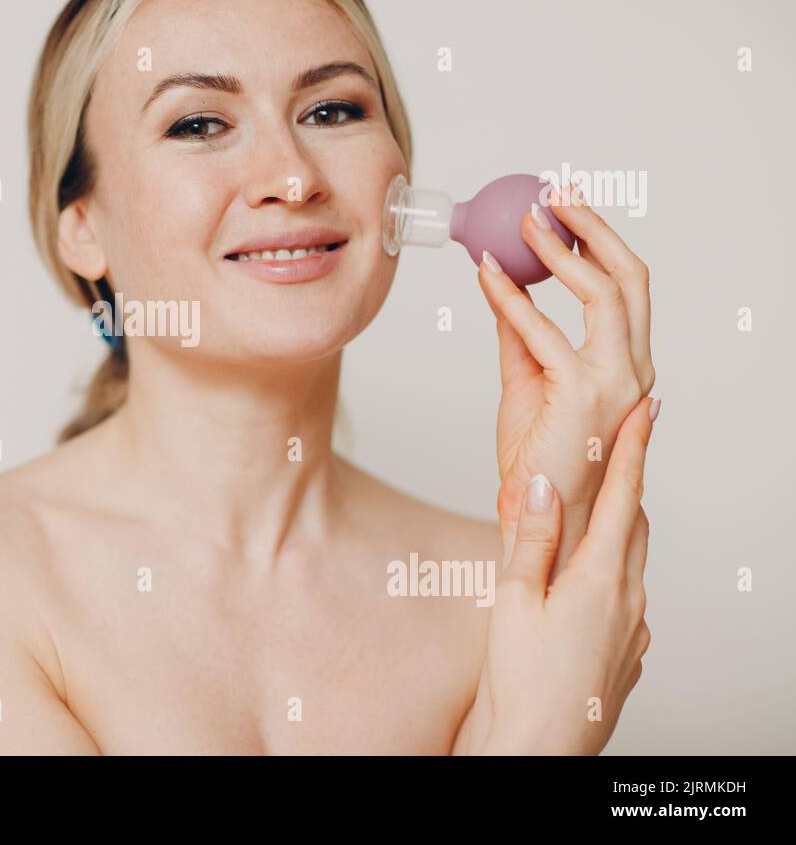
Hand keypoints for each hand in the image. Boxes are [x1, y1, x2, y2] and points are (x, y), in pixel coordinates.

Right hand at [468, 396, 657, 754]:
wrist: (539, 751)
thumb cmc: (521, 682)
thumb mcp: (513, 600)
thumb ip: (531, 539)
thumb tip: (541, 484)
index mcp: (599, 578)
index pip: (621, 496)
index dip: (634, 448)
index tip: (647, 410)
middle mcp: (628, 600)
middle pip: (633, 526)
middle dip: (626, 485)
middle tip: (618, 451)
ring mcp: (632, 631)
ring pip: (630, 564)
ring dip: (616, 532)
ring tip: (590, 518)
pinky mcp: (626, 656)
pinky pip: (625, 601)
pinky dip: (608, 578)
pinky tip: (580, 590)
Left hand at [478, 182, 654, 581]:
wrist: (538, 514)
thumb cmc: (536, 457)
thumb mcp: (525, 382)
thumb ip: (519, 336)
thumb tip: (501, 286)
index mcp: (627, 365)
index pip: (626, 289)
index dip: (598, 243)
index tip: (565, 210)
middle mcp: (633, 369)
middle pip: (630, 278)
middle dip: (594, 228)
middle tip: (555, 195)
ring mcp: (614, 383)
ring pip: (603, 294)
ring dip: (561, 250)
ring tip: (526, 220)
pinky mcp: (580, 396)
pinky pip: (544, 332)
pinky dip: (513, 298)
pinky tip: (488, 274)